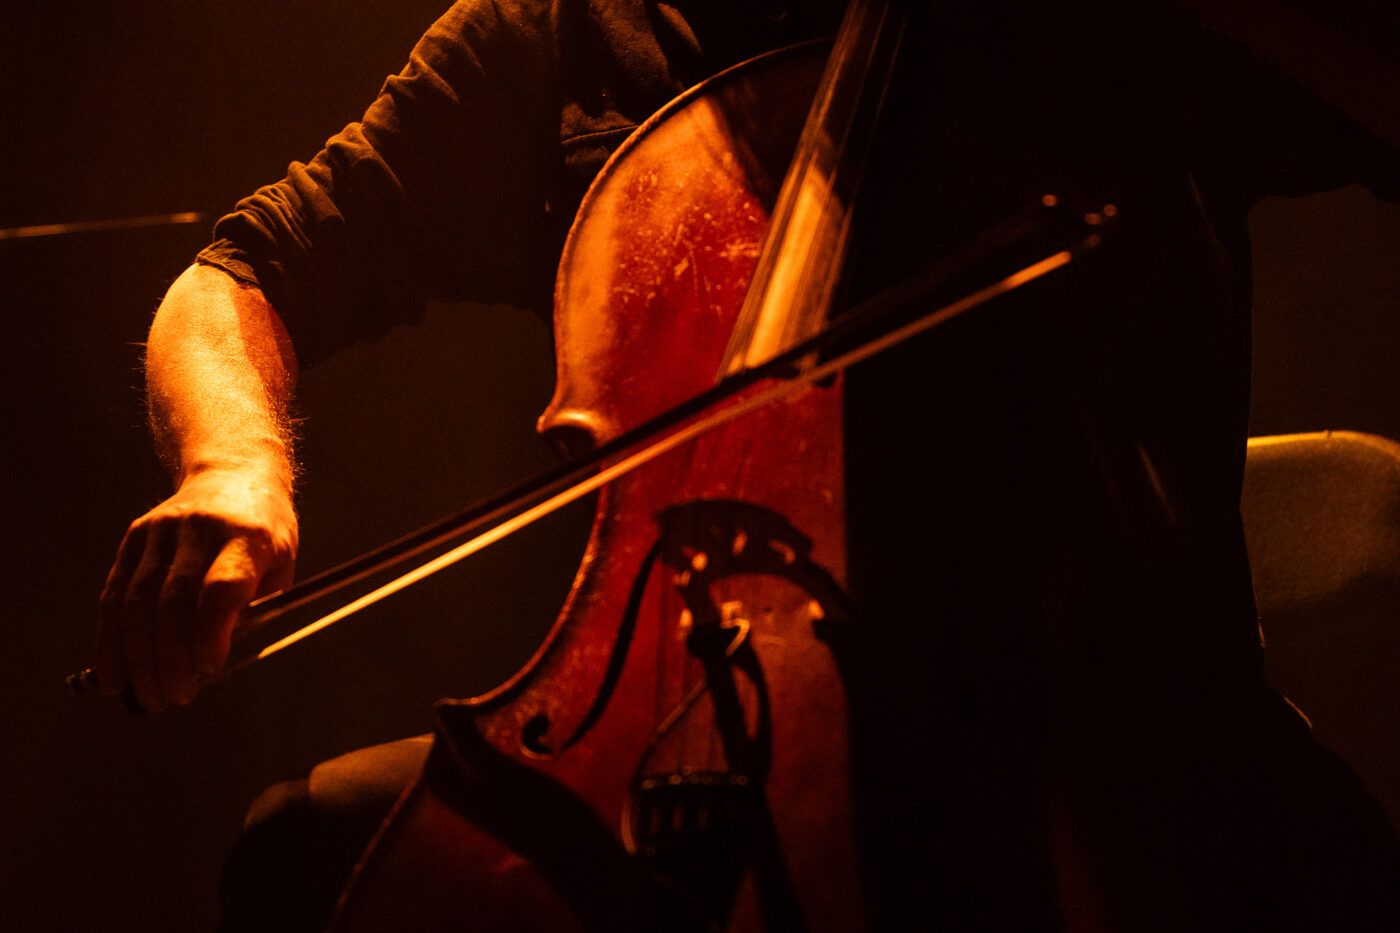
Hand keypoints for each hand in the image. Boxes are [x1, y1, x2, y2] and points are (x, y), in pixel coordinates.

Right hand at [96, 467, 297, 711]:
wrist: (234, 474)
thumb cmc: (264, 534)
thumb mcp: (279, 568)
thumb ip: (253, 613)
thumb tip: (211, 669)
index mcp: (248, 537)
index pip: (222, 588)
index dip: (211, 633)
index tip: (208, 669)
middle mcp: (201, 529)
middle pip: (172, 601)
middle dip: (170, 659)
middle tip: (175, 698)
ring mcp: (161, 531)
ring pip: (137, 602)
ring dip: (138, 658)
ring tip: (149, 696)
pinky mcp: (134, 537)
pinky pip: (115, 594)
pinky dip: (112, 640)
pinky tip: (116, 674)